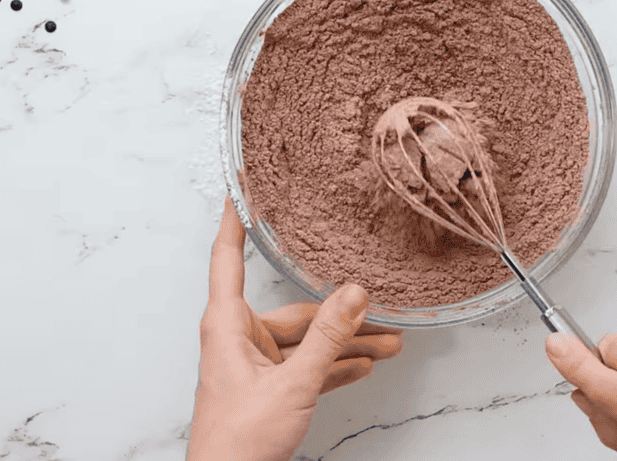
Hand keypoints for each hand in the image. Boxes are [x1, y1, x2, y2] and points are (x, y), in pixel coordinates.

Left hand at [187, 196, 404, 460]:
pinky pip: (306, 366)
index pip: (229, 256)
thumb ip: (327, 338)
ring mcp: (254, 365)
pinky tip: (364, 363)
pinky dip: (334, 365)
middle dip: (340, 313)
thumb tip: (354, 294)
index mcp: (227, 325)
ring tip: (389, 341)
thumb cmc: (237, 442)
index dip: (236, 218)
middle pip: (294, 311)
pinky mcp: (268, 388)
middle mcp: (238, 338)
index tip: (243, 182)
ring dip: (347, 343)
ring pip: (306, 342)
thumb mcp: (292, 384)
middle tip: (380, 307)